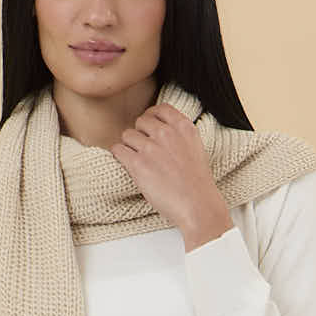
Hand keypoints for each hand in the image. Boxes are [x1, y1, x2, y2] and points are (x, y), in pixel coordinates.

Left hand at [111, 102, 232, 250]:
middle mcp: (167, 133)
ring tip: (137, 160)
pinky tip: (126, 164)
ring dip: (129, 146)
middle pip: (141, 121)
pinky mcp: (138, 164)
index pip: (160, 109)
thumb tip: (160, 131)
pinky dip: (119, 156)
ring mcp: (151, 148)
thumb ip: (179, 136)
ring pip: (127, 135)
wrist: (197, 206)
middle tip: (144, 150)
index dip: (151, 118)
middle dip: (140, 134)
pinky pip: (118, 150)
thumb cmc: (197, 184)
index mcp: (183, 127)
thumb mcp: (195, 148)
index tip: (149, 129)